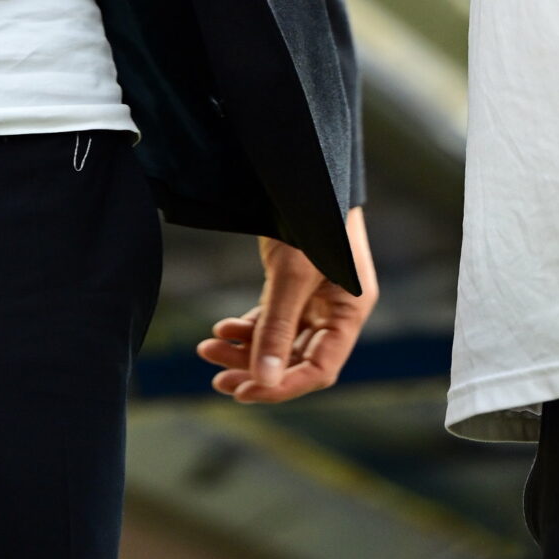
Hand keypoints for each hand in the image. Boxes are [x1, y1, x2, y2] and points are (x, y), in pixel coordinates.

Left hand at [197, 206, 377, 402]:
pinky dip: (247, 326)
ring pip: (278, 340)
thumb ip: (277, 328)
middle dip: (255, 369)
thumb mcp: (292, 274)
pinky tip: (221, 328)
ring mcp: (315, 297)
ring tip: (207, 349)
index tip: (243, 392)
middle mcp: (336, 309)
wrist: (303, 166)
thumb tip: (263, 382)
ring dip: (244, 348)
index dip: (282, 387)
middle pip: (295, 358)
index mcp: (351, 312)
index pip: (319, 369)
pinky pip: (271, 318)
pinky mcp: (295, 283)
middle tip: (218, 379)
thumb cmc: (311, 215)